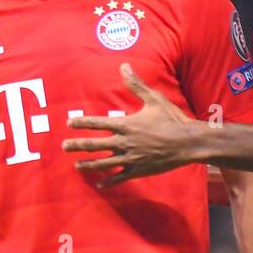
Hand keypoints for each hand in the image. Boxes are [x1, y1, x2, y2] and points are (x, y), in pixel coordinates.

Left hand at [61, 64, 202, 184]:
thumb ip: (136, 85)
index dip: (81, 123)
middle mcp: (124, 142)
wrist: (188, 143)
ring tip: (76, 166)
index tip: (69, 123)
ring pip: (103, 164)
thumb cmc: (172, 119)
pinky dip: (108, 182)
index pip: (97, 123)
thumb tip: (124, 66)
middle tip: (63, 146)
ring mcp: (130, 158)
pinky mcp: (138, 171)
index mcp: (126, 125)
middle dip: (77, 146)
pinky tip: (99, 185)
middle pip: (94, 145)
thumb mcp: (154, 99)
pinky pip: (120, 178)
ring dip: (88, 165)